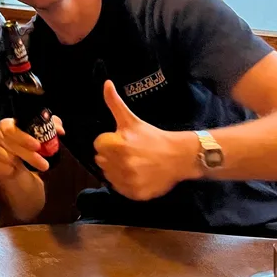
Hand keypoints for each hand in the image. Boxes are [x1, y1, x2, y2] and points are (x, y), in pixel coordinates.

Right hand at [0, 117, 64, 178]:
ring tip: (33, 168)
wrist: (22, 168)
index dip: (23, 136)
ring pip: (1, 153)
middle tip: (42, 163)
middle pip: (6, 140)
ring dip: (19, 161)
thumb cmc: (31, 148)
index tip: (38, 145)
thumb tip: (60, 130)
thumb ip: (52, 127)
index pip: (10, 126)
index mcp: (9, 124)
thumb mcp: (44, 135)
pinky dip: (5, 168)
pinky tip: (15, 170)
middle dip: (26, 153)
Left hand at [94, 80, 196, 200]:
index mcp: (118, 144)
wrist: (179, 157)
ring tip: (132, 163)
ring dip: (116, 170)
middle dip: (111, 155)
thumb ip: (114, 103)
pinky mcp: (135, 194)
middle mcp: (122, 164)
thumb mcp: (131, 120)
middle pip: (100, 160)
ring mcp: (129, 181)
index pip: (98, 145)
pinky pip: (119, 189)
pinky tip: (136, 175)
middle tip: (128, 152)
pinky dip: (125, 184)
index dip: (109, 141)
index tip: (122, 141)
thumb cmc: (152, 136)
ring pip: (108, 176)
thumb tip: (106, 83)